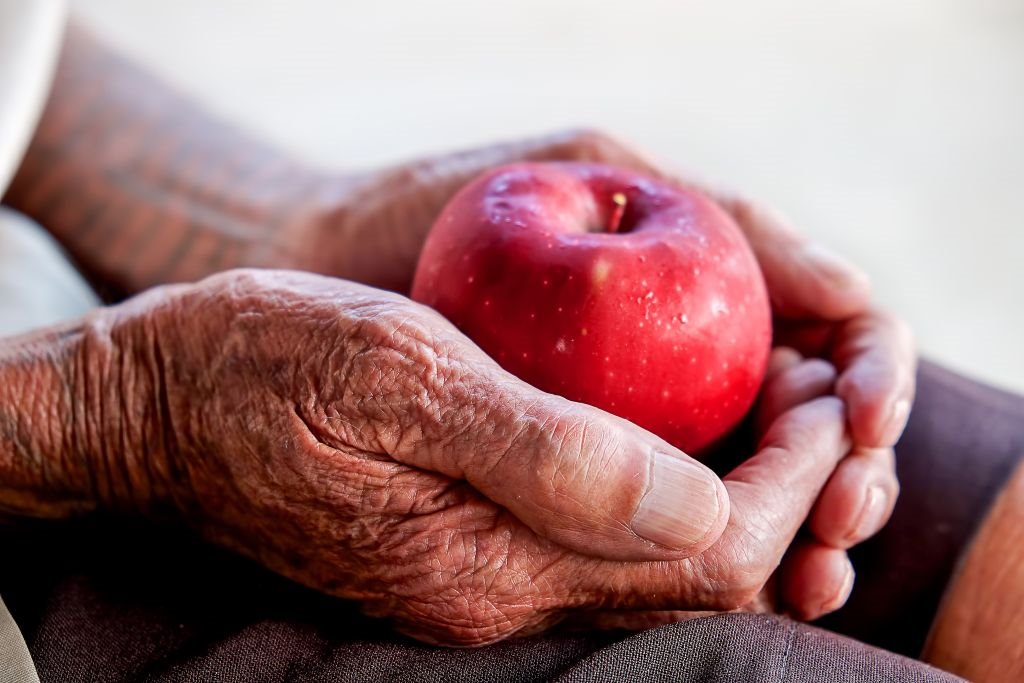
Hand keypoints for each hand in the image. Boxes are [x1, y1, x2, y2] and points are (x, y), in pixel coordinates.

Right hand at [87, 269, 853, 645]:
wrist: (149, 409)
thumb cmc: (256, 365)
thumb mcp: (393, 373)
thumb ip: (541, 450)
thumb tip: (701, 504)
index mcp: (485, 563)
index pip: (698, 554)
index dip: (786, 483)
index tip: (824, 398)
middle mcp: (493, 598)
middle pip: (695, 580)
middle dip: (784, 493)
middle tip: (818, 393)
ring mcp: (475, 586)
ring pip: (656, 572)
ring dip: (735, 495)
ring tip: (771, 405)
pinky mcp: (457, 559)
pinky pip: (599, 549)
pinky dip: (667, 495)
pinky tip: (679, 430)